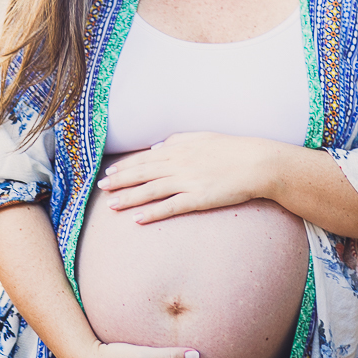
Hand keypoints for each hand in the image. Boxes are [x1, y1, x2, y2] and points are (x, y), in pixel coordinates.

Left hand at [96, 132, 269, 223]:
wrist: (257, 163)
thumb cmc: (232, 149)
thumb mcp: (203, 137)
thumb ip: (178, 140)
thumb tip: (158, 147)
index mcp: (179, 148)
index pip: (145, 158)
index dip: (125, 165)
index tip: (109, 171)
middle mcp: (179, 163)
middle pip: (142, 173)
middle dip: (119, 180)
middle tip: (100, 187)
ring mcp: (188, 181)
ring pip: (151, 190)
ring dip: (129, 198)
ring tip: (111, 205)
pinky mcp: (199, 198)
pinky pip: (171, 207)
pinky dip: (153, 213)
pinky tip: (138, 220)